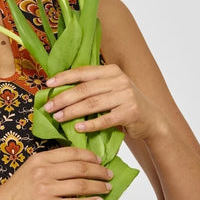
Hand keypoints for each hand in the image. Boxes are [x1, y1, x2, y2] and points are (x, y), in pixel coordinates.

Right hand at [0, 146, 112, 199]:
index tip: (100, 160)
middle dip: (99, 171)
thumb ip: (50, 165)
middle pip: (80, 167)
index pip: (72, 152)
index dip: (90, 156)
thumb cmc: (14, 191)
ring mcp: (45, 188)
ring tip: (107, 188)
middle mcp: (44, 171)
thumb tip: (76, 166)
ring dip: (98, 187)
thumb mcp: (30, 169)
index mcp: (40, 158)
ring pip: (81, 185)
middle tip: (108, 174)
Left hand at [44, 64, 163, 140]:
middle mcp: (120, 80)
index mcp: (112, 71)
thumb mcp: (111, 89)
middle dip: (63, 98)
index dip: (64, 77)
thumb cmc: (125, 105)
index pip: (83, 72)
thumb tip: (60, 90)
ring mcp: (126, 96)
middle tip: (48, 107)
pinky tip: (77, 128)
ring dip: (72, 111)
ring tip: (58, 117)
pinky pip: (105, 119)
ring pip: (92, 104)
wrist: (152, 120)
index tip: (47, 85)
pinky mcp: (130, 113)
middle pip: (85, 89)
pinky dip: (90, 125)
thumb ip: (92, 87)